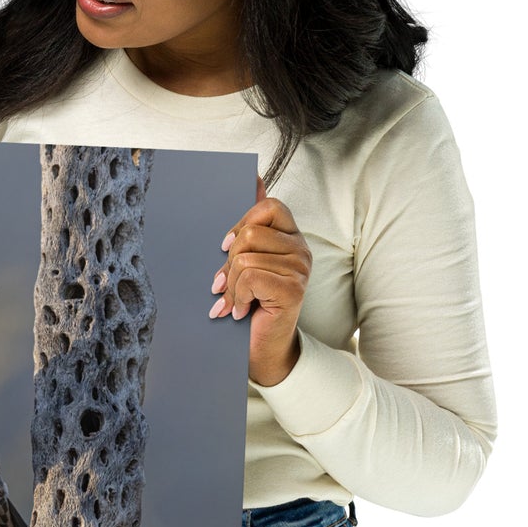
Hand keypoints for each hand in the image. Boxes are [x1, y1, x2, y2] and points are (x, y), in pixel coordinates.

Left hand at [209, 175, 311, 386]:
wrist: (261, 349)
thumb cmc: (251, 304)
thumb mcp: (245, 261)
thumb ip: (250, 224)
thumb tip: (254, 177)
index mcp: (290, 237)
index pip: (269, 206)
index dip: (242, 223)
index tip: (226, 247)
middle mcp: (301, 249)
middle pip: (251, 232)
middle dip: (229, 261)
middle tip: (226, 284)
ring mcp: (300, 269)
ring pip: (246, 257)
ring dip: (231, 284)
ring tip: (234, 301)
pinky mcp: (293, 289)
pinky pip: (250, 276)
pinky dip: (236, 296)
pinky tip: (239, 310)